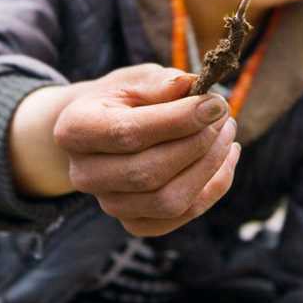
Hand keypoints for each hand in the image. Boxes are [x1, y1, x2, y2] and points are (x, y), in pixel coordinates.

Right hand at [16, 64, 239, 236]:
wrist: (101, 133)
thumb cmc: (122, 101)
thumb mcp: (134, 80)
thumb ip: (159, 82)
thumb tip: (190, 86)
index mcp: (74, 131)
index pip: (127, 133)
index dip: (177, 121)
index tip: (215, 104)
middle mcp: (84, 175)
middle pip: (147, 173)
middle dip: (198, 144)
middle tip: (225, 116)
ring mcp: (107, 204)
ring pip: (167, 201)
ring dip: (209, 168)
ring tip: (227, 135)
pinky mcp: (132, 222)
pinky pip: (179, 217)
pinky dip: (211, 190)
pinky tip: (225, 160)